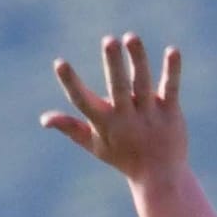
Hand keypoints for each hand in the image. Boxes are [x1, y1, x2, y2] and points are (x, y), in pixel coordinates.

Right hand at [41, 35, 189, 186]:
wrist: (161, 178)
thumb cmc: (123, 158)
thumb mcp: (96, 144)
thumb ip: (71, 128)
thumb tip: (44, 119)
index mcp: (104, 124)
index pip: (83, 102)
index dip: (70, 83)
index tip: (59, 63)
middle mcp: (126, 118)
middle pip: (118, 88)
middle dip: (113, 65)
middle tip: (108, 41)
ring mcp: (149, 115)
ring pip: (142, 83)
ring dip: (138, 59)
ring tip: (131, 37)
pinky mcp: (170, 112)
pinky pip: (171, 88)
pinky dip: (171, 70)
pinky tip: (172, 51)